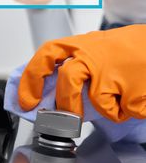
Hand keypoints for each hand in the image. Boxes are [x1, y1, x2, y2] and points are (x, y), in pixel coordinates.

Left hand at [18, 24, 145, 121]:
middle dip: (66, 105)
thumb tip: (52, 87)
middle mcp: (94, 56)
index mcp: (82, 44)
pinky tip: (136, 93)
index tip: (27, 100)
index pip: (46, 56)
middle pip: (68, 82)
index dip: (31, 79)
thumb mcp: (97, 47)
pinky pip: (123, 111)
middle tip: (68, 119)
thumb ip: (77, 62)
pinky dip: (128, 109)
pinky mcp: (132, 91)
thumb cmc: (128, 46)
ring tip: (121, 95)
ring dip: (110, 106)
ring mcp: (113, 74)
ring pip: (100, 104)